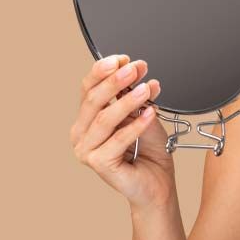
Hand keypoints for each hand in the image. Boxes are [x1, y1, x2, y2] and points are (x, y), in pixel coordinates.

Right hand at [70, 54, 175, 210]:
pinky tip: (151, 113)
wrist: (157, 181)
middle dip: (115, 81)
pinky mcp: (99, 164)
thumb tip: (134, 68)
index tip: (124, 59)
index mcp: (87, 118)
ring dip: (127, 101)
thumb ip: (135, 94)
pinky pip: (118, 139)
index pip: (89, 88)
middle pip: (93, 100)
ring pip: (105, 119)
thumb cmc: (148, 148)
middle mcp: (82, 133)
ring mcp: (87, 150)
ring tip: (147, 89)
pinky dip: (136, 124)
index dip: (104, 71)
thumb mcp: (143, 112)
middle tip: (135, 68)